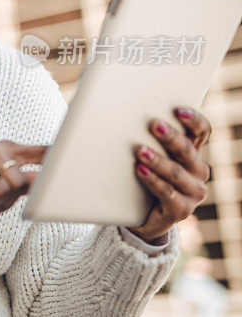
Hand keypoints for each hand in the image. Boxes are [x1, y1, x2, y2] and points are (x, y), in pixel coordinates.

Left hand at [125, 106, 211, 243]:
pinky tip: (140, 170)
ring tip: (140, 150)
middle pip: (188, 150)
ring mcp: (193, 192)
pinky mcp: (182, 210)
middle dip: (170, 137)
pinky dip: (152, 180)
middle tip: (154, 124)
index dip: (193, 120)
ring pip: (177, 172)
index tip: (177, 110)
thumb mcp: (150, 156)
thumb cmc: (144, 177)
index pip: (202, 132)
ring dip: (158, 160)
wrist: (143, 215)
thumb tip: (124, 112)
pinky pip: (167, 192)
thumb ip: (147, 138)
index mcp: (192, 153)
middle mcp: (198, 171)